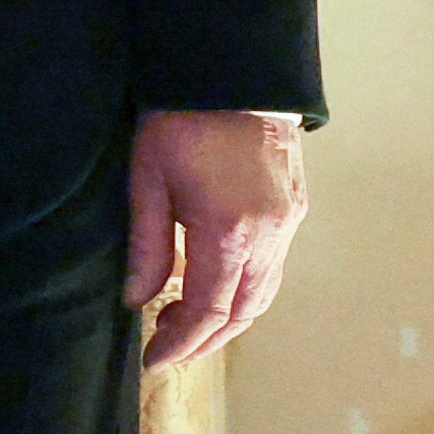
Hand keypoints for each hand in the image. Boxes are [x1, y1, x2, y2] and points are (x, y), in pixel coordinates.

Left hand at [126, 108, 307, 365]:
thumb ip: (146, 243)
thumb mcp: (148, 177)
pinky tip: (215, 286)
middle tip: (166, 346)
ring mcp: (290, 225)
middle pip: (244, 313)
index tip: (153, 360)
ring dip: (229, 320)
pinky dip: (246, 292)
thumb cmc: (183, 119)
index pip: (209, 311)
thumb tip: (136, 299)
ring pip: (264, 295)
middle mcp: (270, 237)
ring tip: (185, 320)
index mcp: (229, 232)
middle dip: (206, 341)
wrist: (236, 72)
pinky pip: (274, 270)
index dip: (182, 343)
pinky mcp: (296, 211)